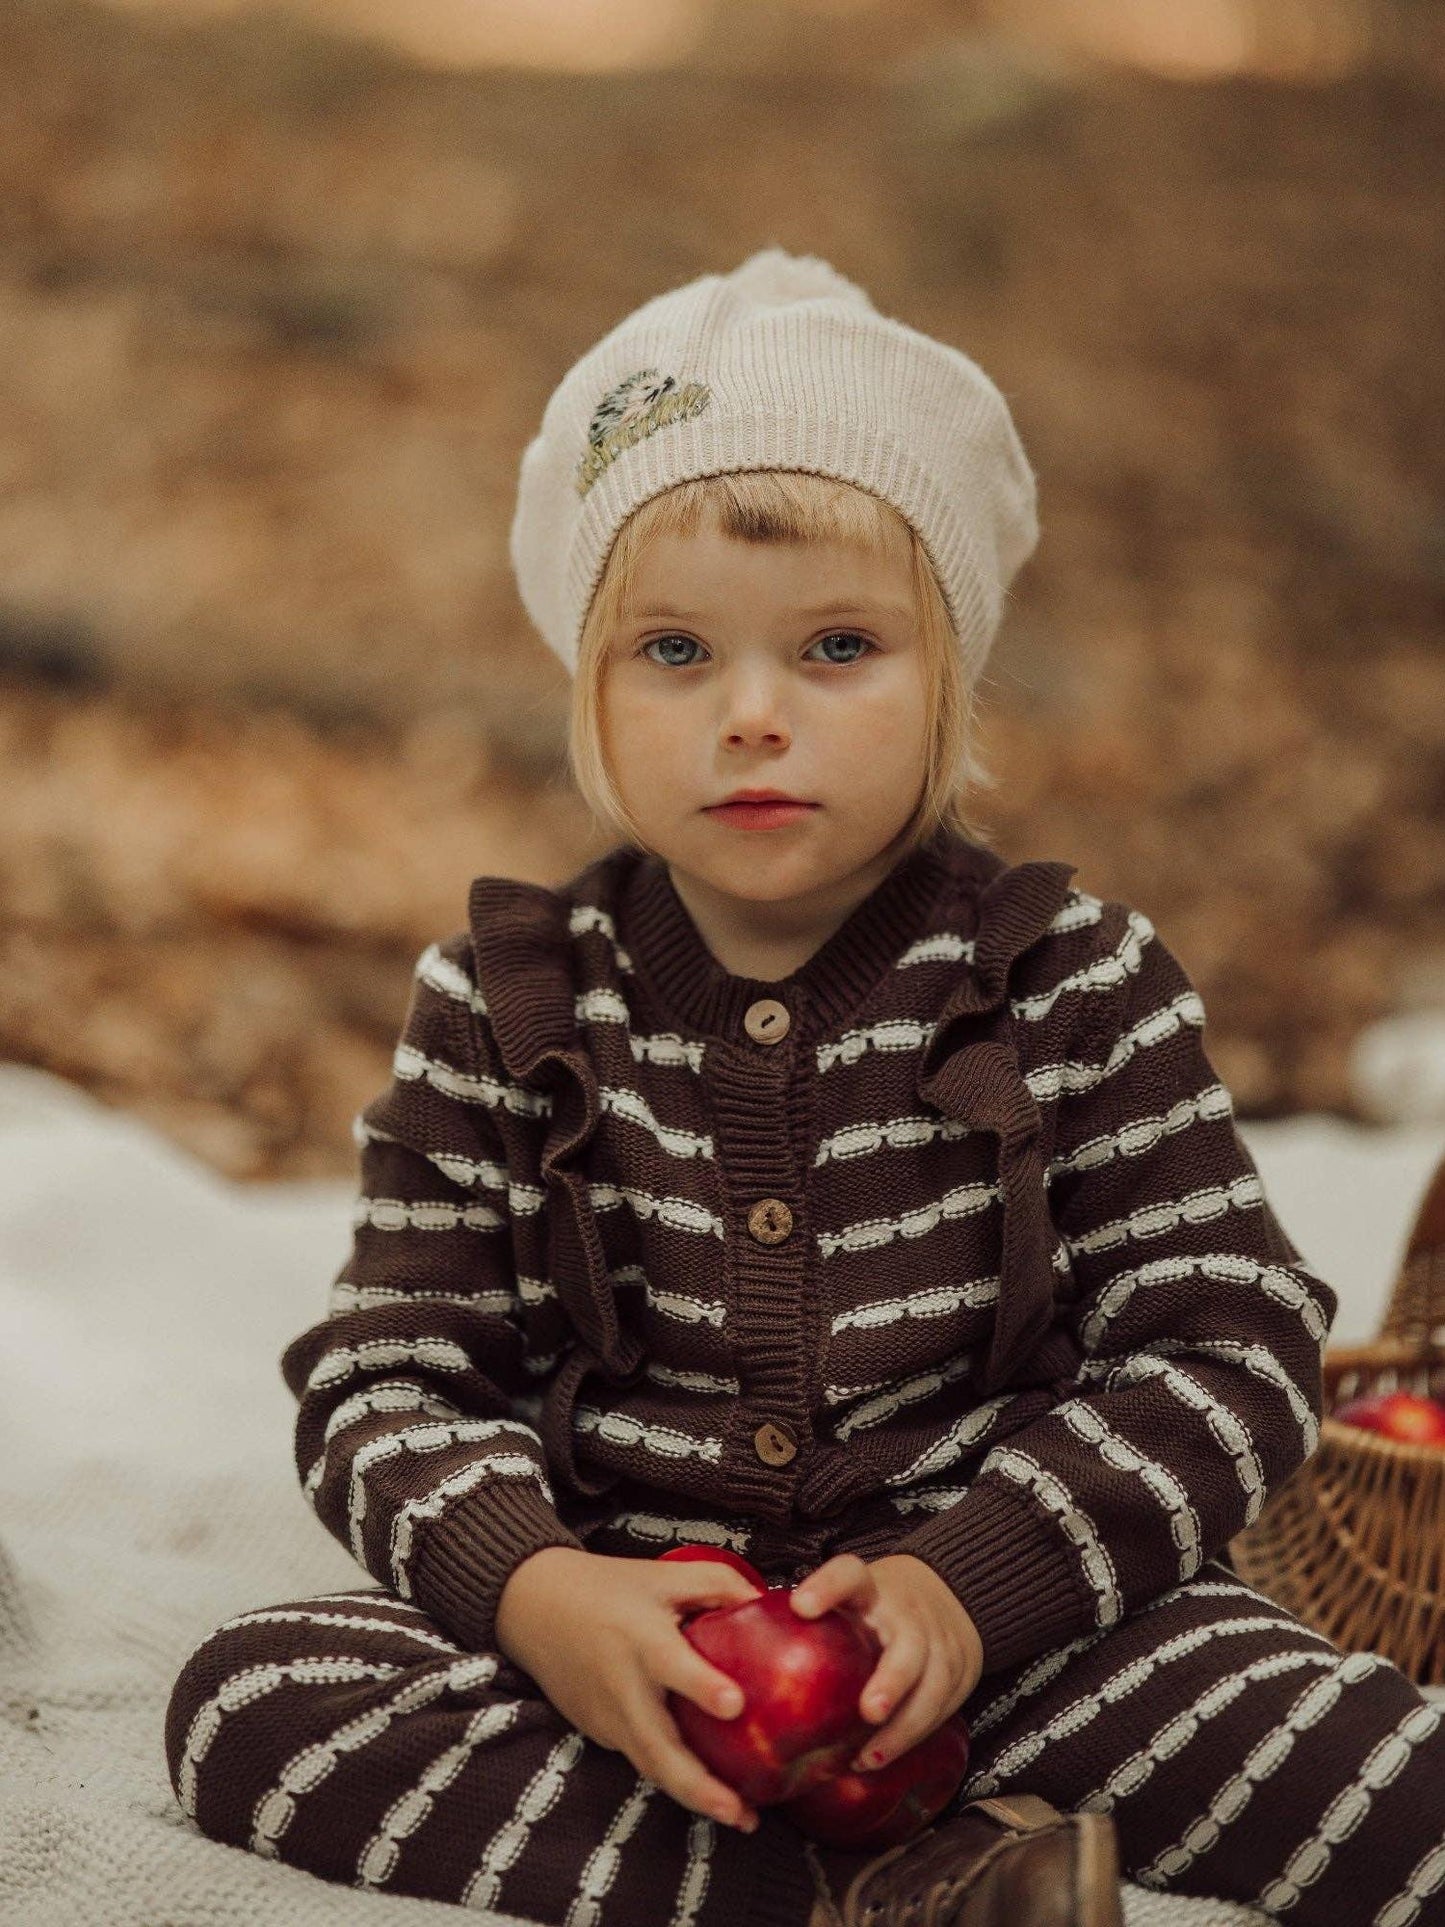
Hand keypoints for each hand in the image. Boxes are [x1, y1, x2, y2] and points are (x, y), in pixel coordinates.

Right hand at [494, 1545, 766, 1832]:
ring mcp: (609, 1717)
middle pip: (659, 1748)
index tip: (735, 1704)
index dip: (702, 1686)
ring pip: (652, 1768)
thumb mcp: (663, 1574)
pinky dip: (674, 1779)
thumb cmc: (608, 1588)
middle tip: (742, 1811)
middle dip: (700, 1786)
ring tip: (741, 1817)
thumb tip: (766, 1604)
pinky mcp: (602, 1733)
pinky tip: (709, 1791)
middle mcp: (624, 1687)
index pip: (672, 1665)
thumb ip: (717, 1584)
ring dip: (694, 1797)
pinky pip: (642, 1759)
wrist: (536, 1609)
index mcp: (641, 1639)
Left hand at [788, 1552, 982, 1775]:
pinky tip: (877, 1757)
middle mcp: (906, 1615)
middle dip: (890, 1679)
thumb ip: (807, 1619)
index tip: (800, 1606)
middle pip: (906, 1644)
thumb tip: (730, 1645)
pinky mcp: (955, 1675)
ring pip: (929, 1686)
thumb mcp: (848, 1598)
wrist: (951, 1599)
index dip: (826, 1587)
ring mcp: (936, 1645)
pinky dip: (909, 1737)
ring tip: (868, 1755)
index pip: (849, 1574)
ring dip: (901, 1726)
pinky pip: (937, 1710)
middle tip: (867, 1709)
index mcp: (871, 1589)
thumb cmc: (877, 1608)